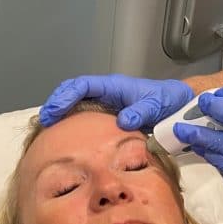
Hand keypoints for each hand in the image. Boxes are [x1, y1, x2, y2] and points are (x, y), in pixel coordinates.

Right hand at [39, 75, 193, 128]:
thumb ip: (141, 112)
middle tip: (44, 121)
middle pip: (73, 93)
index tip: (53, 110)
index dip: (65, 96)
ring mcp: (107, 106)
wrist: (178, 106)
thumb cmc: (167, 100)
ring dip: (62, 115)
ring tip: (48, 130)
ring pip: (78, 106)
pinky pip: (87, 119)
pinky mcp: (110, 118)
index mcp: (113, 86)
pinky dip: (74, 125)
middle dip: (56, 104)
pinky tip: (68, 139)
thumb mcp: (156, 104)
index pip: (82, 85)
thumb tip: (122, 121)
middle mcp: (106, 94)